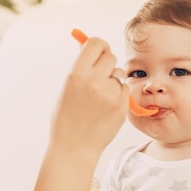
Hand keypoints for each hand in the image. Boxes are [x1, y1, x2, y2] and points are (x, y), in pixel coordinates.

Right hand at [51, 37, 127, 156]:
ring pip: (118, 74)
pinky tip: (105, 108)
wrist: (74, 147)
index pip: (96, 43)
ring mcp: (110, 94)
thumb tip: (88, 45)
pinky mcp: (121, 105)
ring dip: (112, 80)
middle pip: (110, 56)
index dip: (99, 46)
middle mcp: (94, 81)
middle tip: (100, 74)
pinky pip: (124, 89)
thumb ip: (80, 67)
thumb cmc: (67, 117)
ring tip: (99, 97)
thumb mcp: (67, 88)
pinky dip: (117, 95)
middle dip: (106, 63)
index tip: (98, 52)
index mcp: (77, 73)